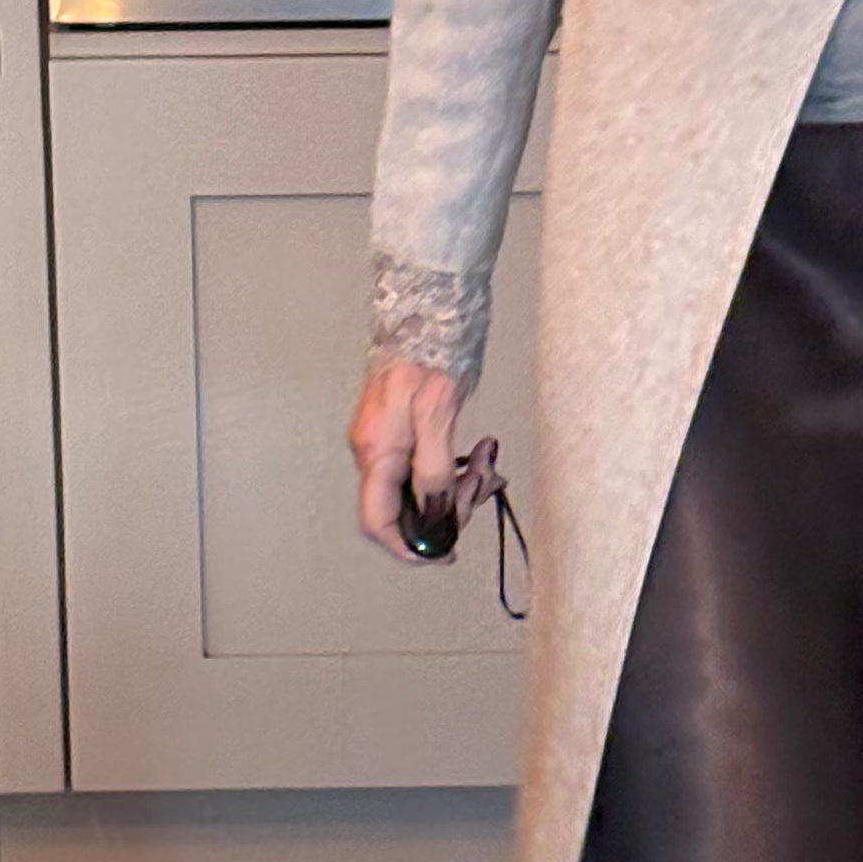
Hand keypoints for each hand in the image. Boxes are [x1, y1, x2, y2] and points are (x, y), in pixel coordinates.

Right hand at [348, 355, 469, 561]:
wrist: (427, 308)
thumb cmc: (430, 350)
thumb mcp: (437, 412)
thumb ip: (432, 468)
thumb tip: (434, 513)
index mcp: (378, 450)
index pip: (377, 522)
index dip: (407, 547)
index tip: (442, 553)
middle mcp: (375, 450)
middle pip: (406, 508)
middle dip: (450, 506)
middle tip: (485, 483)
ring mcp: (386, 441)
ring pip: (421, 488)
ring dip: (459, 485)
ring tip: (488, 462)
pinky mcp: (402, 430)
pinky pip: (425, 466)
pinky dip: (454, 467)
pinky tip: (478, 454)